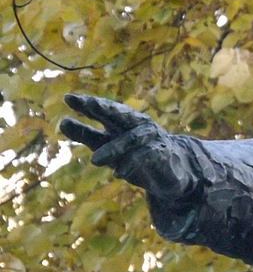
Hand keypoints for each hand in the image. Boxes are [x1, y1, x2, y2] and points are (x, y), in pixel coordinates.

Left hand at [60, 94, 197, 200]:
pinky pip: (146, 157)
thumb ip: (88, 135)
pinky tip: (119, 173)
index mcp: (124, 121)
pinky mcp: (162, 155)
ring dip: (113, 149)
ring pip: (131, 140)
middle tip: (90, 103)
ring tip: (94, 160)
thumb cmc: (136, 154)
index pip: (105, 110)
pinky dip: (132, 164)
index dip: (88, 104)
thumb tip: (62, 122)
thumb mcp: (109, 144)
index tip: (68, 99)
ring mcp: (152, 139)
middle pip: (121, 114)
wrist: (172, 170)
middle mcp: (138, 125)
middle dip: (106, 108)